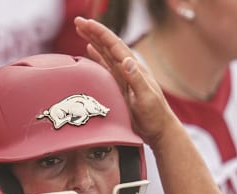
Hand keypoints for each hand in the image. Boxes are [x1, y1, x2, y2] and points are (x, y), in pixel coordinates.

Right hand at [74, 17, 180, 148]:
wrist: (159, 130)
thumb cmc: (155, 115)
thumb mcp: (146, 98)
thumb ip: (137, 79)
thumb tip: (126, 60)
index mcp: (133, 69)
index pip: (115, 46)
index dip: (100, 33)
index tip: (87, 23)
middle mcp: (127, 69)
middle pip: (108, 45)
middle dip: (93, 32)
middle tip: (78, 20)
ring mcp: (122, 77)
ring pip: (105, 53)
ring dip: (93, 40)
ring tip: (80, 29)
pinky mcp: (118, 86)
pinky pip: (105, 67)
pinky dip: (97, 56)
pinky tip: (90, 49)